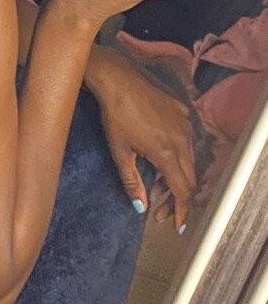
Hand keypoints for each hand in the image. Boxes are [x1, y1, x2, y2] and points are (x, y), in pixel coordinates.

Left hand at [88, 48, 197, 231]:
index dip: (181, 210)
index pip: (182, 190)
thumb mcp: (120, 151)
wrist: (118, 79)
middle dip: (177, 199)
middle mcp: (182, 140)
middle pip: (189, 178)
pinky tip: (161, 159)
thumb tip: (140, 207)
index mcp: (167, 153)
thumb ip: (132, 181)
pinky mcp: (183, 112)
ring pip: (189, 160)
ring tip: (156, 186)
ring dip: (175, 177)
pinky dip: (177, 156)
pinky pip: (186, 141)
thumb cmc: (115, 115)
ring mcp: (185, 124)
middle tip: (161, 212)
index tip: (177, 224)